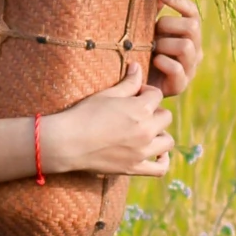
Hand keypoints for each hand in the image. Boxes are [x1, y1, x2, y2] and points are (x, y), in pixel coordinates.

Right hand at [43, 60, 173, 177]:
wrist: (67, 142)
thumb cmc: (84, 114)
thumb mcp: (107, 95)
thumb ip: (128, 82)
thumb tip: (138, 67)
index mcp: (141, 109)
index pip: (157, 95)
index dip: (146, 92)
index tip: (135, 95)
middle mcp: (146, 130)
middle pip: (165, 117)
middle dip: (155, 111)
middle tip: (139, 113)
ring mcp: (142, 151)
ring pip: (168, 141)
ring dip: (161, 134)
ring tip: (148, 131)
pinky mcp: (134, 167)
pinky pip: (160, 168)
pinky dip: (163, 161)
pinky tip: (157, 153)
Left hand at [149, 0, 202, 97]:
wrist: (133, 84)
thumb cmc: (142, 51)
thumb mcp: (147, 27)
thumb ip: (157, 6)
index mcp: (188, 33)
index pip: (192, 12)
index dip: (179, 1)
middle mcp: (195, 48)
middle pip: (192, 27)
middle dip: (168, 25)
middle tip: (151, 31)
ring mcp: (190, 67)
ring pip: (186, 46)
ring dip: (163, 45)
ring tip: (150, 49)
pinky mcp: (181, 84)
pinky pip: (177, 68)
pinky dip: (162, 62)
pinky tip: (152, 62)